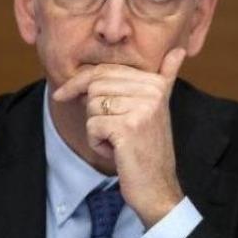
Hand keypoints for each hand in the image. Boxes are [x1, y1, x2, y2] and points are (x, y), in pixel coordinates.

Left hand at [52, 48, 186, 227]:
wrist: (157, 187)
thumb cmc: (148, 148)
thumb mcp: (157, 109)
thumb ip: (165, 78)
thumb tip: (178, 50)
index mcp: (156, 83)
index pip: (104, 71)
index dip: (78, 82)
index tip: (60, 94)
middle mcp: (152, 91)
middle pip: (95, 86)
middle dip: (92, 111)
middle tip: (110, 131)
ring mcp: (142, 108)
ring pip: (92, 106)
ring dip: (96, 129)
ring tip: (119, 141)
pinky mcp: (128, 127)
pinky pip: (92, 126)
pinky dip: (97, 143)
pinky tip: (117, 152)